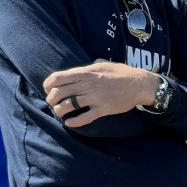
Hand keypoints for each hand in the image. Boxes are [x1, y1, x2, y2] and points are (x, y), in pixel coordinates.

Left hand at [43, 60, 161, 126]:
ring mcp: (95, 98)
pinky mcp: (103, 109)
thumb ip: (91, 65)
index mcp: (85, 72)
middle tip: (52, 102)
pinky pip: (85, 117)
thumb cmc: (122, 73)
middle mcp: (87, 85)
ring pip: (68, 105)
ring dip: (59, 110)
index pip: (58, 78)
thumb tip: (86, 66)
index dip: (48, 84)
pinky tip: (69, 123)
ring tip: (59, 112)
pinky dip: (74, 122)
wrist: (139, 85)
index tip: (47, 89)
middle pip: (60, 93)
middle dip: (51, 99)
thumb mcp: (104, 63)